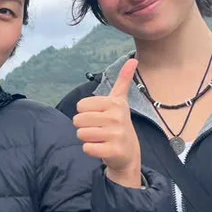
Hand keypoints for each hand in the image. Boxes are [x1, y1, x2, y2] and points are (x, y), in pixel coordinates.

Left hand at [73, 59, 142, 187]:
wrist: (129, 152)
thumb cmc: (118, 123)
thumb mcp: (120, 101)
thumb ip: (124, 80)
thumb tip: (133, 59)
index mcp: (115, 103)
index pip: (80, 106)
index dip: (85, 113)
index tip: (99, 116)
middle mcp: (116, 117)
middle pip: (78, 120)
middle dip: (83, 126)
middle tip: (98, 129)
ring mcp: (116, 135)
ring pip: (81, 134)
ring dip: (86, 138)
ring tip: (99, 138)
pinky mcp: (113, 151)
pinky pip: (87, 148)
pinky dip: (90, 149)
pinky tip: (101, 148)